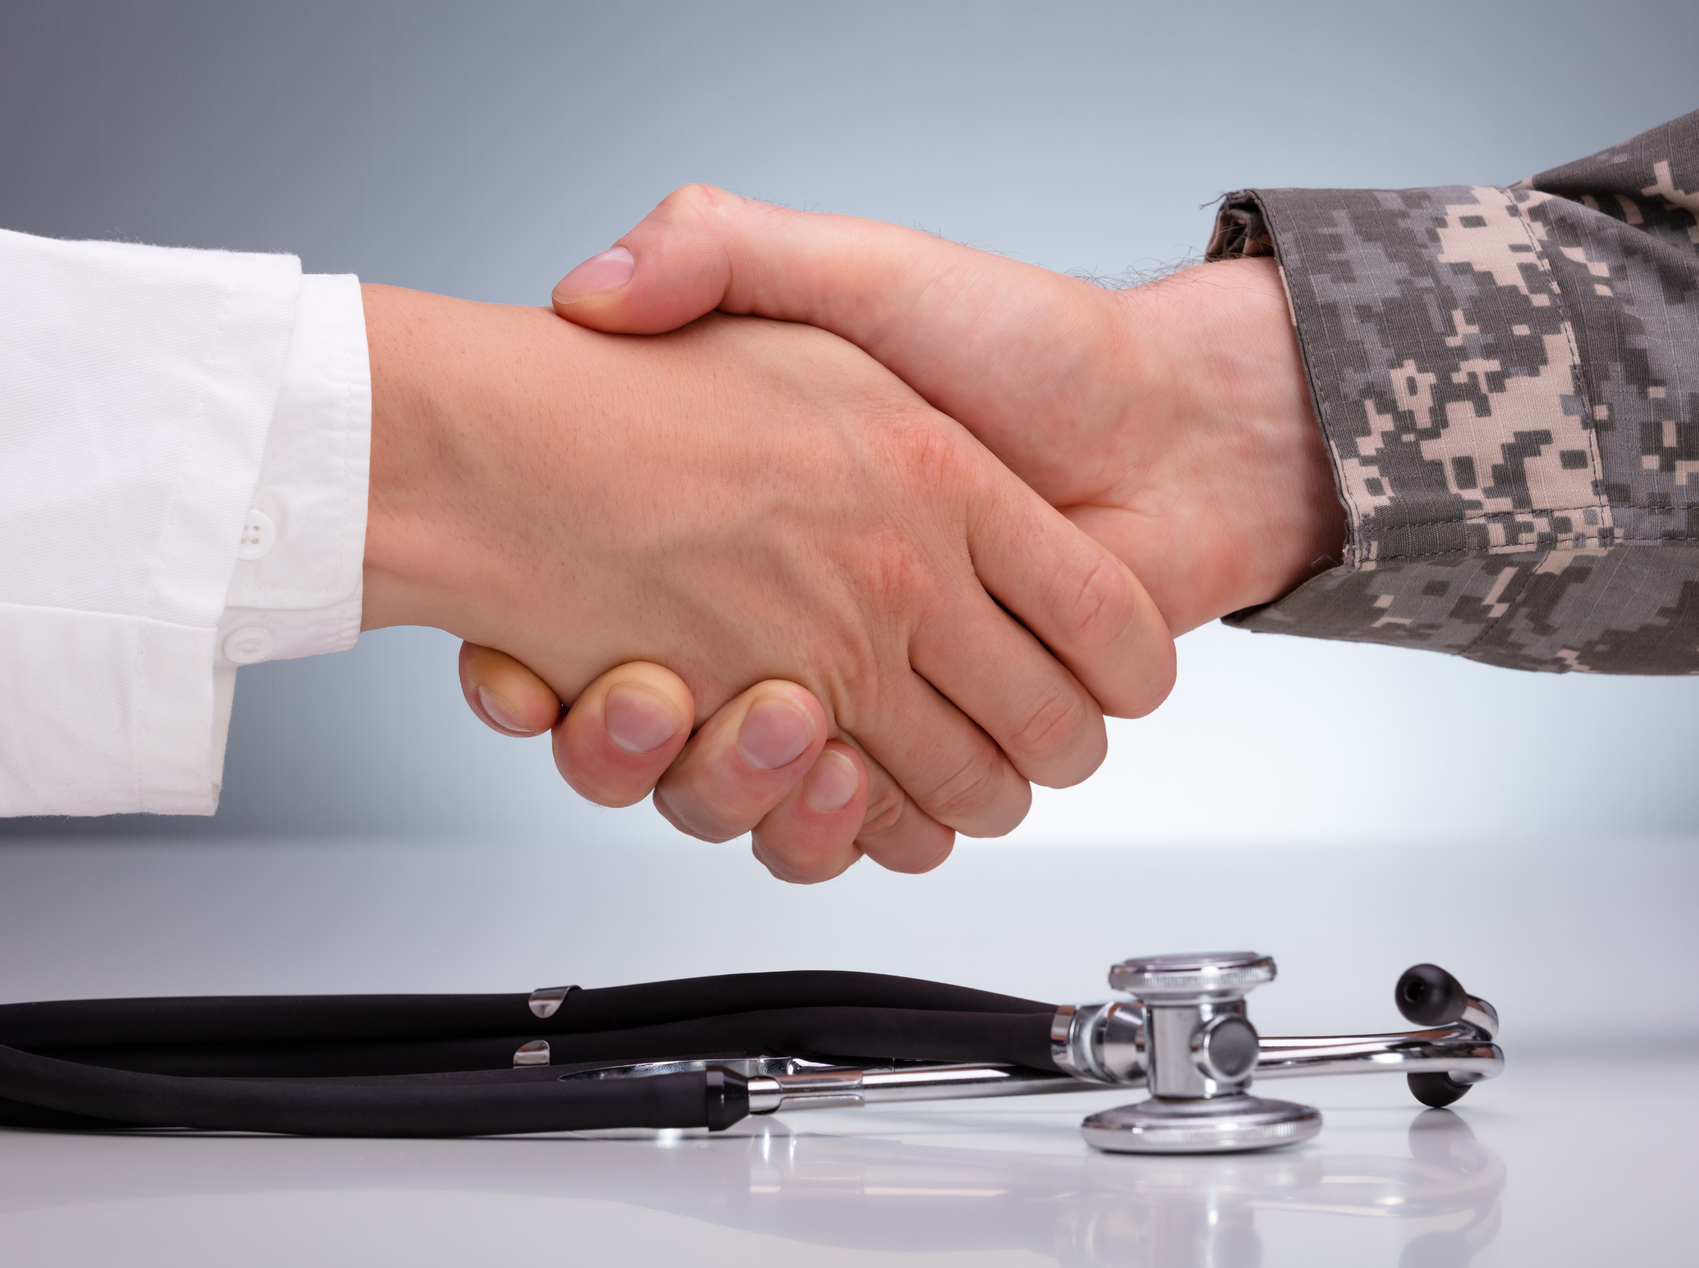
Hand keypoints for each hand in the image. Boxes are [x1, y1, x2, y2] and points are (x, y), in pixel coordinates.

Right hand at [359, 284, 1173, 877]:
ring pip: (757, 805)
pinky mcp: (950, 749)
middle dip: (636, 748)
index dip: (536, 669)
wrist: (1173, 420)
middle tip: (652, 695)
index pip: (592, 624)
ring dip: (744, 791)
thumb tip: (587, 295)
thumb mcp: (850, 272)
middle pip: (660, 743)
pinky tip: (845, 775)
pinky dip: (852, 830)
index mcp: (757, 531)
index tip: (525, 665)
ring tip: (778, 721)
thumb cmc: (1019, 342)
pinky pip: (874, 834)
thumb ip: (719, 252)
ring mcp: (874, 694)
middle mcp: (801, 623)